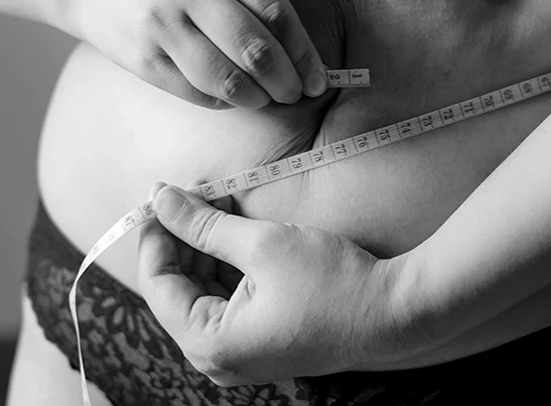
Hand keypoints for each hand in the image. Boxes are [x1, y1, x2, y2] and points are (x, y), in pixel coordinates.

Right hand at [68, 0, 327, 108]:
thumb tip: (302, 55)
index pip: (275, 11)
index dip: (304, 52)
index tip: (319, 76)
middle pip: (255, 48)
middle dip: (287, 81)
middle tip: (298, 94)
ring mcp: (159, 21)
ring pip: (226, 77)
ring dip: (257, 98)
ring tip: (268, 99)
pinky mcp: (141, 56)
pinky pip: (196, 91)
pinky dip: (223, 101)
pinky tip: (233, 97)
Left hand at [137, 183, 406, 386]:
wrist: (395, 314)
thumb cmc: (332, 283)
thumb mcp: (262, 244)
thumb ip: (203, 223)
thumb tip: (160, 199)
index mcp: (210, 343)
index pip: (158, 284)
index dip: (155, 235)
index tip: (159, 196)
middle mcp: (218, 358)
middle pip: (178, 288)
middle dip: (182, 237)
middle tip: (193, 192)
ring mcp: (240, 353)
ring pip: (202, 292)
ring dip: (204, 247)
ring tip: (216, 203)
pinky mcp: (260, 342)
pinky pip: (226, 301)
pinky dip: (226, 265)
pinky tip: (235, 229)